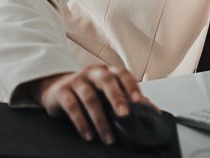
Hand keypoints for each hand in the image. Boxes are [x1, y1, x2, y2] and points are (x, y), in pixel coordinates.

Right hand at [27, 65, 152, 144]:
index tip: (140, 103)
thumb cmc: (88, 90)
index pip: (122, 74)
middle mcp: (92, 72)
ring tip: (108, 137)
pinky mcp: (62, 91)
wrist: (55, 87)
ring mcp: (76, 80)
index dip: (132, 87)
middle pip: (106, 81)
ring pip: (89, 96)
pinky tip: (89, 135)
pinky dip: (81, 122)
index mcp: (107, 71)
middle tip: (124, 115)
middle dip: (117, 98)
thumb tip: (153, 112)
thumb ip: (128, 99)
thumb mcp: (107, 92)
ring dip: (100, 119)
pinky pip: (72, 106)